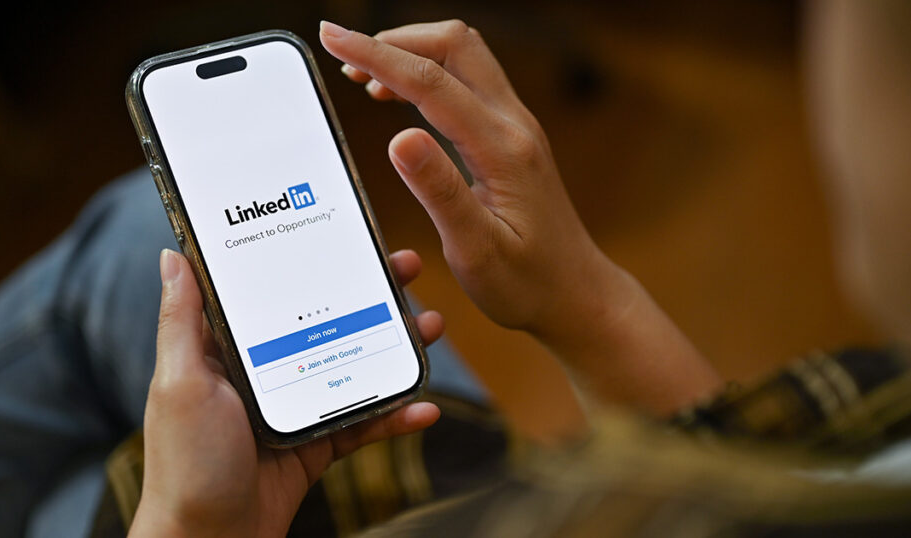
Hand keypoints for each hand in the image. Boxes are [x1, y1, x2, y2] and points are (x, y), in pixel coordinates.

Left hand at [130, 249, 441, 537]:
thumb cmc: (186, 464)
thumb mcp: (180, 383)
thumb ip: (181, 321)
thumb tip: (173, 255)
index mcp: (230, 349)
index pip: (275, 292)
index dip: (310, 261)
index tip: (345, 235)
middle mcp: (265, 370)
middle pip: (325, 321)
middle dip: (370, 293)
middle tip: (406, 268)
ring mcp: (295, 406)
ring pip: (354, 365)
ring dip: (395, 347)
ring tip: (430, 328)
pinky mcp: (317, 444)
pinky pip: (364, 422)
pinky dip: (395, 416)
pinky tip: (424, 408)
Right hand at [319, 20, 721, 414]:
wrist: (578, 295)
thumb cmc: (529, 284)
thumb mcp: (476, 250)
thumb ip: (440, 192)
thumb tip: (399, 138)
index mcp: (502, 150)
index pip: (430, 82)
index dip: (376, 55)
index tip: (333, 39)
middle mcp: (515, 126)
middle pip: (455, 45)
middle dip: (396, 39)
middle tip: (345, 53)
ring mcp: (517, 127)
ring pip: (464, 56)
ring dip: (413, 52)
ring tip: (364, 75)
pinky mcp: (513, 137)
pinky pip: (469, 81)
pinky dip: (429, 74)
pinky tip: (401, 99)